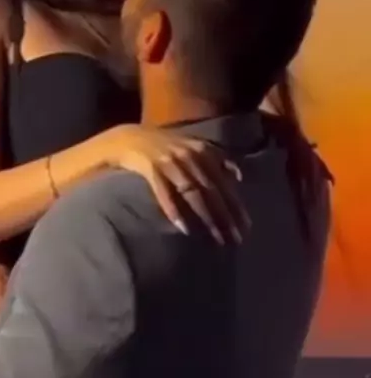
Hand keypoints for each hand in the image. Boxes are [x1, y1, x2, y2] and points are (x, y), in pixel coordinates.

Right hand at [108, 125, 250, 243]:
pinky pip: (164, 192)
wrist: (129, 138)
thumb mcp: (194, 146)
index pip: (223, 183)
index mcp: (203, 151)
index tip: (246, 227)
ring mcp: (170, 162)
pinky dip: (174, 209)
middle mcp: (189, 156)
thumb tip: (238, 177)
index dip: (235, 206)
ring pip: (192, 193)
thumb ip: (216, 159)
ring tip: (217, 238)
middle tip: (236, 239)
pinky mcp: (150, 167)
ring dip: (207, 216)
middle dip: (225, 216)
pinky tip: (184, 228)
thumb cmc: (165, 147)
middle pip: (211, 190)